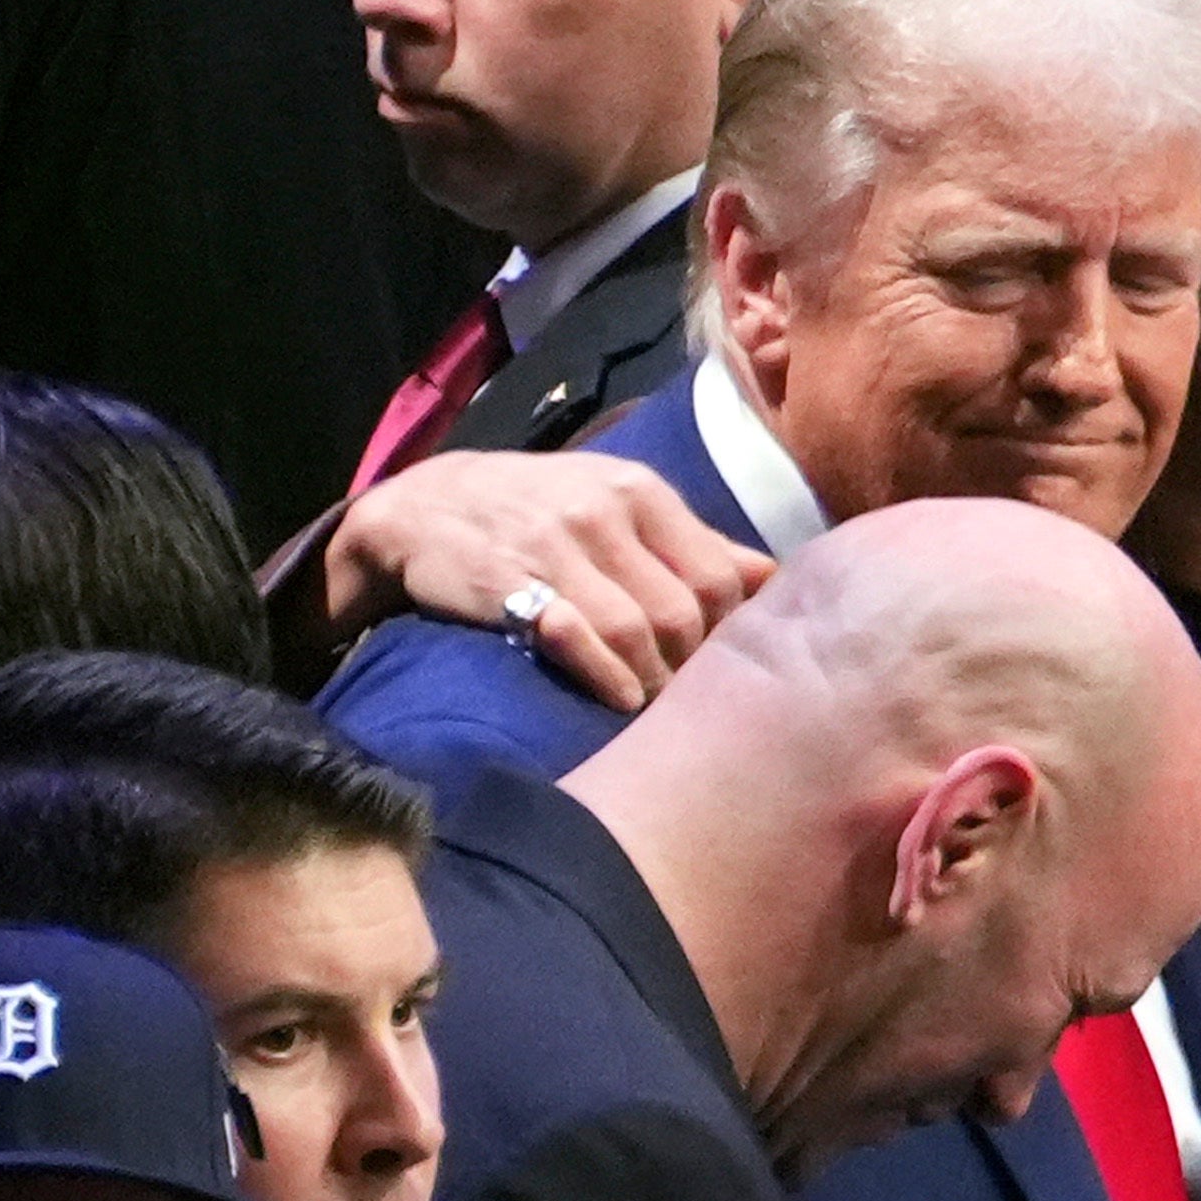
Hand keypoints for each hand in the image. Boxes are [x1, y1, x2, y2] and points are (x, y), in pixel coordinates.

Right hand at [324, 450, 772, 709]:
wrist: (426, 505)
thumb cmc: (543, 511)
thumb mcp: (620, 504)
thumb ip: (696, 541)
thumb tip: (774, 577)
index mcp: (642, 494)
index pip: (720, 576)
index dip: (731, 633)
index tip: (723, 665)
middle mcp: (602, 513)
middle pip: (683, 612)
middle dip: (693, 667)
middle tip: (690, 700)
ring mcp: (554, 547)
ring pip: (635, 631)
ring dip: (654, 683)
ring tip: (656, 707)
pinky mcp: (509, 583)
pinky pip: (574, 637)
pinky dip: (606, 676)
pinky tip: (620, 700)